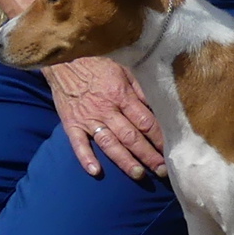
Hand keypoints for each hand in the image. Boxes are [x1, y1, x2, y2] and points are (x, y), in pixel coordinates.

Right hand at [49, 56, 163, 179]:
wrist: (62, 60)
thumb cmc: (96, 64)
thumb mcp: (123, 69)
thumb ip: (139, 89)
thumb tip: (157, 107)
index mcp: (120, 95)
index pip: (145, 121)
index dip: (159, 138)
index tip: (170, 151)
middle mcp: (106, 109)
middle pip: (130, 137)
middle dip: (148, 155)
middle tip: (162, 171)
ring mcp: (88, 119)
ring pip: (109, 144)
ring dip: (124, 161)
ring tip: (139, 174)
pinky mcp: (71, 124)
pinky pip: (78, 143)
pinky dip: (85, 158)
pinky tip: (95, 171)